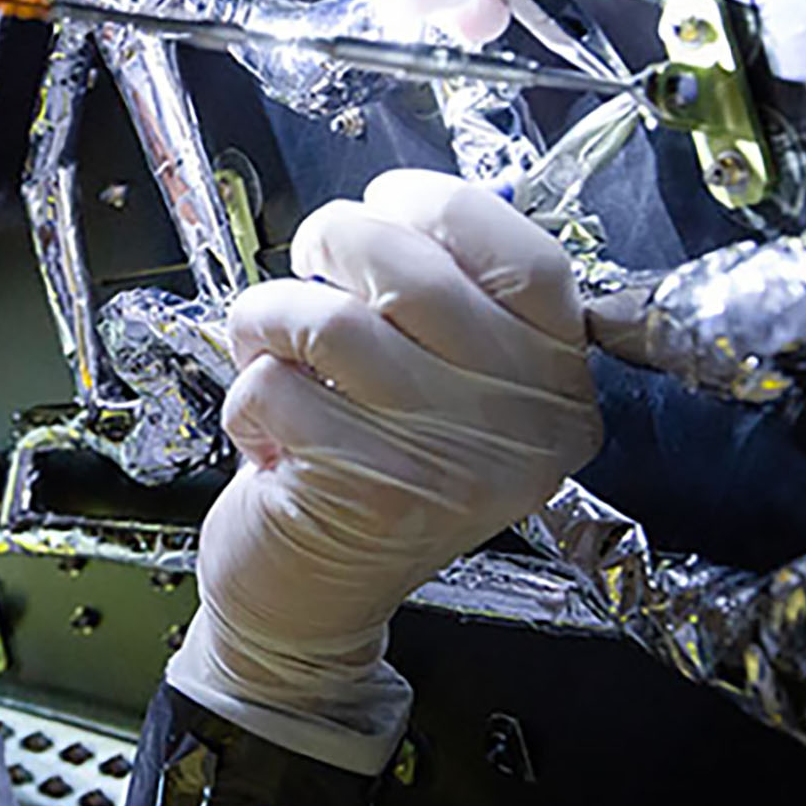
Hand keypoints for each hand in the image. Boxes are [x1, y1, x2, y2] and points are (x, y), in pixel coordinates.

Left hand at [167, 170, 601, 765]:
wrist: (313, 602)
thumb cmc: (370, 470)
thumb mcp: (443, 387)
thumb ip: (447, 302)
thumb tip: (394, 206)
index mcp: (556, 385)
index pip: (526, 256)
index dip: (438, 207)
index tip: (388, 203)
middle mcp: (521, 427)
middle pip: (410, 271)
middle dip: (331, 245)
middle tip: (308, 272)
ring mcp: (448, 460)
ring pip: (328, 321)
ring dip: (272, 318)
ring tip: (271, 348)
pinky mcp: (367, 490)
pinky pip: (275, 384)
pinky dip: (248, 394)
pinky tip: (269, 432)